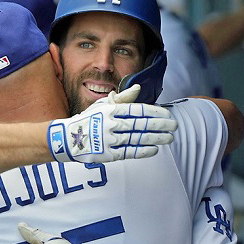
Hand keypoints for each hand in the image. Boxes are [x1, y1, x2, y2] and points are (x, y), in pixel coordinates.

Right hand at [47, 85, 177, 162]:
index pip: (137, 110)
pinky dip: (143, 151)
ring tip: (169, 138)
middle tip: (175, 126)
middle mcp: (111, 124)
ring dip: (156, 138)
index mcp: (111, 110)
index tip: (167, 115)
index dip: (154, 113)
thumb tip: (139, 88)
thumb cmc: (89, 119)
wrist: (68, 139)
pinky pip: (129, 152)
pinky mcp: (108, 154)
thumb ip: (123, 98)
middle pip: (140, 124)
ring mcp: (109, 140)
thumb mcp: (103, 105)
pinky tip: (155, 149)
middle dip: (160, 125)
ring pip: (137, 138)